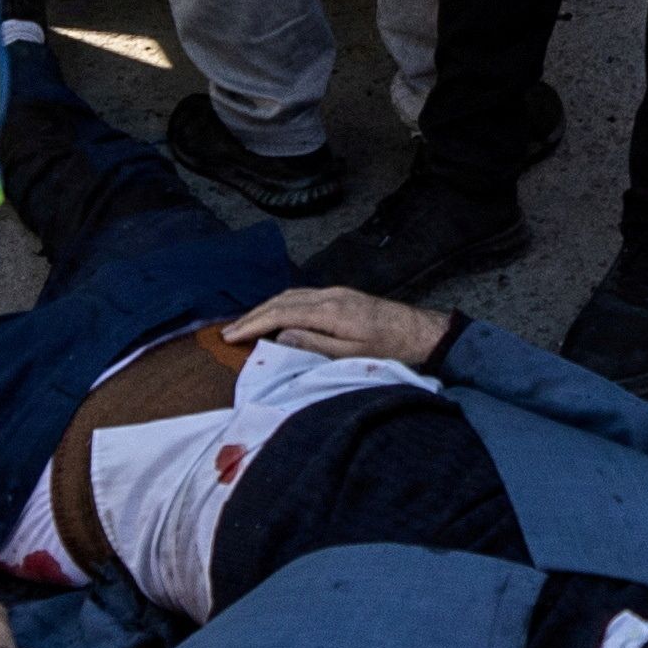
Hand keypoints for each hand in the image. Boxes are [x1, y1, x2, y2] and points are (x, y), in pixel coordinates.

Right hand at [223, 281, 456, 369]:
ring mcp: (335, 292)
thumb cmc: (388, 348)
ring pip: (290, 295)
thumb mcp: (350, 355)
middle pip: (280, 300)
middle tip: (228, 332)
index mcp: (329, 311)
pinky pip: (302, 295)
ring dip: (265, 308)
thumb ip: (313, 345)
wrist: (419, 330)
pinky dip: (281, 304)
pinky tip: (276, 314)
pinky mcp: (341, 295)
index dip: (251, 324)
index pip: (279, 314)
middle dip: (251, 315)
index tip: (229, 336)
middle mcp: (329, 295)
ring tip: (245, 324)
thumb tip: (279, 335)